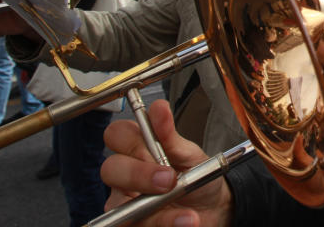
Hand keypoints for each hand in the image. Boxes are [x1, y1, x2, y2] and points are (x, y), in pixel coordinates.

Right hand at [101, 100, 231, 226]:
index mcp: (137, 149)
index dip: (132, 138)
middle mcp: (125, 176)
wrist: (213, 209)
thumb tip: (158, 108)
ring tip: (188, 214)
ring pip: (119, 205)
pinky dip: (165, 224)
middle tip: (168, 180)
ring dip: (156, 209)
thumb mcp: (189, 155)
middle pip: (110, 169)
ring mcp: (124, 204)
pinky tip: (184, 221)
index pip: (117, 135)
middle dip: (139, 174)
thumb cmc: (197, 177)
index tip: (159, 143)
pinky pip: (132, 226)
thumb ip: (171, 135)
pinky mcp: (131, 225)